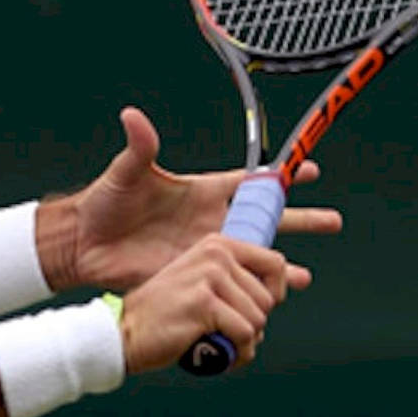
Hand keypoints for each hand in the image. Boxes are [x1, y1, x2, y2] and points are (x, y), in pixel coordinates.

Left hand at [37, 107, 341, 291]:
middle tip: (333, 221)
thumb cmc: (103, 204)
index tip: (310, 170)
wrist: (85, 244)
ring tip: (307, 276)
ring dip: (282, 264)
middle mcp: (210, 220)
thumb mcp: (125, 173)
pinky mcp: (195, 274)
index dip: (279, 177)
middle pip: (264, 219)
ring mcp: (206, 249)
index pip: (250, 181)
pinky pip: (234, 283)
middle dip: (299, 219)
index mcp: (202, 190)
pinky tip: (272, 300)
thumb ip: (139, 147)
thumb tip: (132, 116)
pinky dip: (255, 290)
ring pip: (255, 255)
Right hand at [118, 233, 298, 373]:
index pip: (275, 263)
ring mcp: (209, 276)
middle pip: (269, 298)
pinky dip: (236, 353)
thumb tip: (295, 284)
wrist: (122, 333)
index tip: (254, 309)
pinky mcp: (204, 303)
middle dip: (252, 323)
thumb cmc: (164, 316)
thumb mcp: (202, 283)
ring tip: (216, 342)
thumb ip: (238, 280)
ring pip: (259, 319)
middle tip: (221, 331)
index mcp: (217, 244)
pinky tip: (215, 354)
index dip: (274, 293)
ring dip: (244, 341)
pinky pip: (246, 334)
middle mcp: (215, 254)